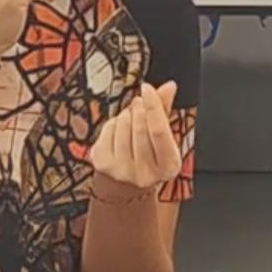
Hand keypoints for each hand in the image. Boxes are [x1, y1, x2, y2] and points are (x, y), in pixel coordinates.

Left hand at [80, 81, 178, 198]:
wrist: (125, 185)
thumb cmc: (149, 157)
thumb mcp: (163, 139)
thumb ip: (165, 111)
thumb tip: (169, 86)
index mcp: (168, 166)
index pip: (159, 131)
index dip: (153, 106)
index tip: (147, 88)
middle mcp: (145, 173)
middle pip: (140, 126)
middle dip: (139, 109)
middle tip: (139, 104)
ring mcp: (121, 170)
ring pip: (122, 125)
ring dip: (126, 115)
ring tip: (131, 119)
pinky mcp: (102, 164)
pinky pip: (107, 130)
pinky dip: (113, 123)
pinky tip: (119, 129)